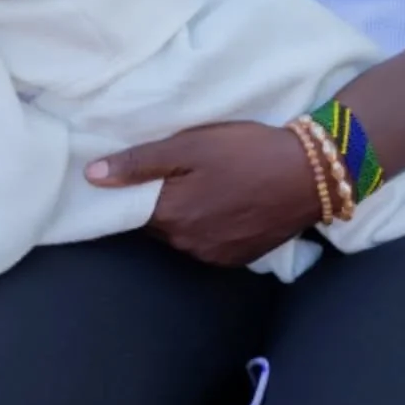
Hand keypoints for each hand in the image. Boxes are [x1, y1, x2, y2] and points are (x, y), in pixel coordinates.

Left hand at [85, 122, 319, 267]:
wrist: (312, 174)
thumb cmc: (248, 152)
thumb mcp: (190, 146)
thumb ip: (140, 163)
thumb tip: (92, 176)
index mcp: (170, 216)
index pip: (129, 210)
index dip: (130, 190)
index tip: (136, 171)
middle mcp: (187, 245)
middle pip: (156, 223)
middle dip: (159, 200)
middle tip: (177, 169)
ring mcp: (215, 255)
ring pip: (182, 234)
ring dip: (185, 214)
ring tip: (204, 183)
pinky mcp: (238, 258)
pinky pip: (208, 242)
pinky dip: (209, 225)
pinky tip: (225, 202)